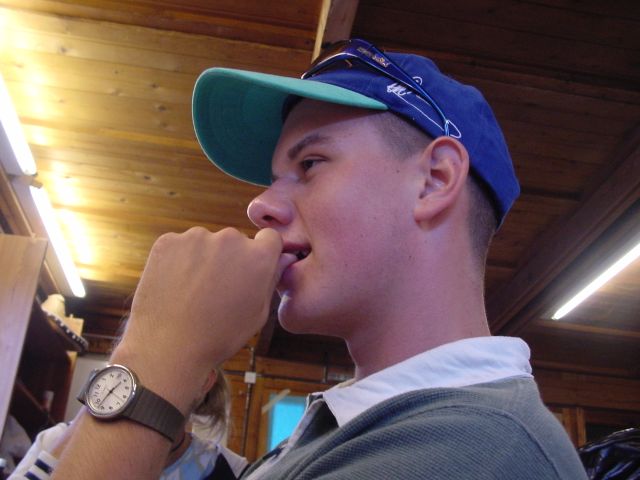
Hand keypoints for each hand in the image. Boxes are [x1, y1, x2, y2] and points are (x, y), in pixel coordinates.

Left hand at [113, 227, 294, 409]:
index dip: (262, 253)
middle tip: (217, 288)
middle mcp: (230, 238)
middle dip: (230, 258)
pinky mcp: (168, 241)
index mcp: (258, 255)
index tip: (250, 269)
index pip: (269, 238)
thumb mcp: (258, 313)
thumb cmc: (219, 335)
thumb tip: (283, 258)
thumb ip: (272, 279)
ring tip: (193, 291)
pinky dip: (178, 260)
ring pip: (205, 242)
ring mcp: (197, 237)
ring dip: (203, 258)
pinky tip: (175, 286)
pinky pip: (179, 246)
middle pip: (235, 240)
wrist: (169, 345)